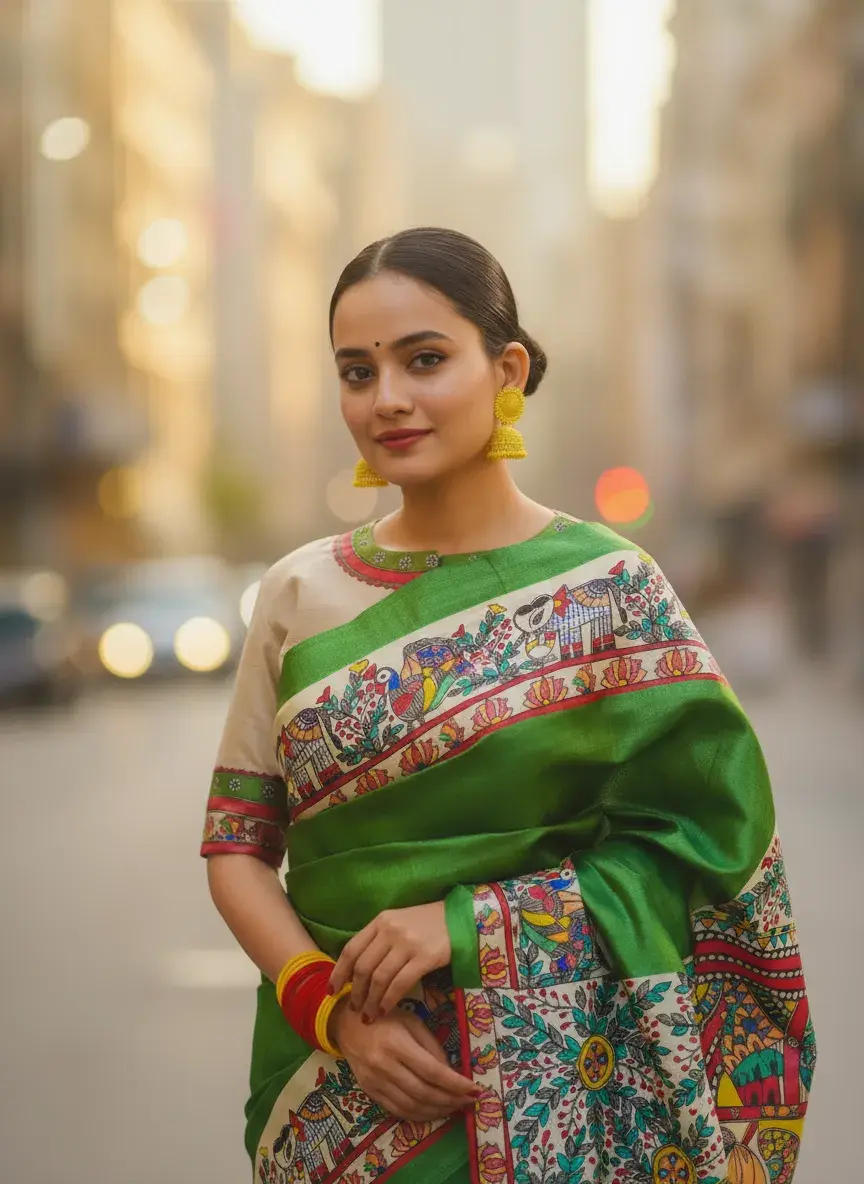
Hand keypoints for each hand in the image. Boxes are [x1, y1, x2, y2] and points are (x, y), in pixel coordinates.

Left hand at [329, 902, 450, 1019]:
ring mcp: (407, 943)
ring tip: (369, 1016)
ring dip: (371, 1001)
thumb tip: (357, 971)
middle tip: (354, 1010)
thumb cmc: (426, 924)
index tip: (332, 991)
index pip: (351, 949)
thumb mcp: (398, 923)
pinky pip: (400, 983)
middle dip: (355, 992)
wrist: (460, 918)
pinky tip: (386, 1010)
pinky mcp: (425, 957)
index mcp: (380, 921)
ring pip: (379, 978)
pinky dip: (389, 1000)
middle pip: (363, 967)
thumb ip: (378, 940)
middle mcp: (390, 930)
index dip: (339, 972)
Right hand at [331, 1001, 477, 1122]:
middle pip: (423, 1092)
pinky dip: (418, 1116)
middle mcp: (384, 1066)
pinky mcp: (369, 1092)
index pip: (432, 1071)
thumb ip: (432, 1046)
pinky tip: (432, 1112)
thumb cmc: (384, 1017)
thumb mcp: (412, 1022)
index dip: (455, 1084)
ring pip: (411, 1106)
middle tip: (468, 1102)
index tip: (474, 1089)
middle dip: (450, 1100)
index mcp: (397, 1044)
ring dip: (437, 1111)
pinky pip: (397, 1110)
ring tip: (455, 1109)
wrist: (346, 1024)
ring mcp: (375, 1082)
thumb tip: (451, 1073)